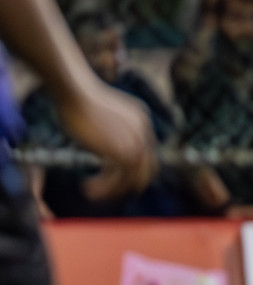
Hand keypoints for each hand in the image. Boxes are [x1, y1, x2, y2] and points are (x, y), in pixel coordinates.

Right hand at [56, 83, 155, 199]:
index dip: (133, 169)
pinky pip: (119, 179)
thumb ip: (110, 132)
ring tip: (92, 194)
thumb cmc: (77, 99)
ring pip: (133, 178)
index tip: (113, 178)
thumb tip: (101, 148)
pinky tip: (88, 189)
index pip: (146, 154)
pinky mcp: (123, 152)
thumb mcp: (102, 117)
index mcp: (141, 122)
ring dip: (112, 190)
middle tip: (108, 192)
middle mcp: (143, 133)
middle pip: (148, 170)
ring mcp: (136, 143)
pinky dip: (104, 188)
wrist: (74, 90)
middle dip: (128, 184)